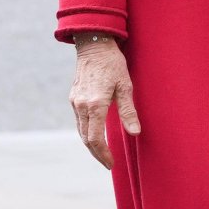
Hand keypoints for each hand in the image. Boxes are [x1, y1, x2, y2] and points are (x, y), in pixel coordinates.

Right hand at [69, 36, 139, 169]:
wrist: (94, 45)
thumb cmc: (113, 64)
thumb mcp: (126, 86)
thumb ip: (129, 111)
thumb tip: (135, 132)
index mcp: (95, 105)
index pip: (95, 139)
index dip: (103, 154)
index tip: (111, 163)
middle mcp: (81, 105)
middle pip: (86, 138)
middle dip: (97, 153)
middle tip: (108, 163)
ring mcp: (75, 101)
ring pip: (80, 130)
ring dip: (91, 144)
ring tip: (103, 152)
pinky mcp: (73, 97)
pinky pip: (79, 120)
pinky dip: (86, 131)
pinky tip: (95, 134)